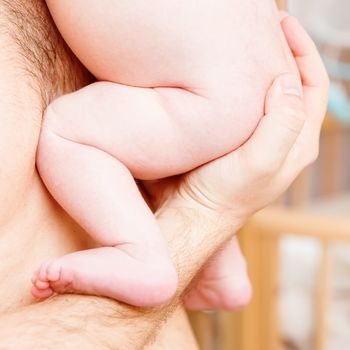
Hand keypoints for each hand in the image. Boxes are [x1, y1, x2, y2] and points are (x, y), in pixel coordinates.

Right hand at [175, 15, 328, 219]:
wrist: (193, 211)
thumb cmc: (224, 194)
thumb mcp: (260, 163)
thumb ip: (282, 123)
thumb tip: (286, 81)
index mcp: (297, 143)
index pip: (314, 87)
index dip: (304, 52)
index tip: (284, 25)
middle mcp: (281, 137)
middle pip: (293, 85)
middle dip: (283, 52)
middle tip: (265, 25)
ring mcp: (256, 136)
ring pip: (266, 92)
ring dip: (260, 65)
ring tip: (247, 41)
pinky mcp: (233, 137)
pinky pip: (243, 102)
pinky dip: (239, 82)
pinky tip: (225, 71)